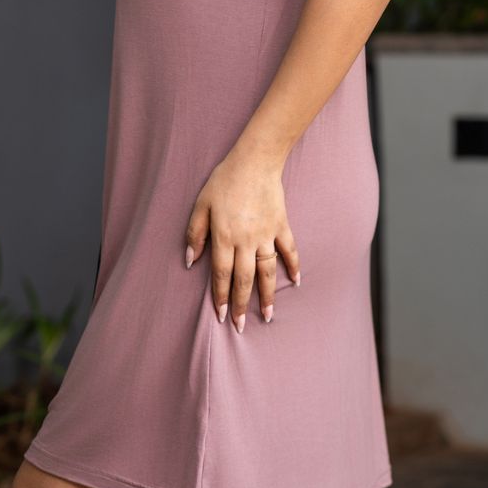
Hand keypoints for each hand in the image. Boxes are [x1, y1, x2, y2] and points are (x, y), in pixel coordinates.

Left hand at [184, 148, 300, 332]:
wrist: (255, 161)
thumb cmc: (224, 181)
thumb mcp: (201, 204)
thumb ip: (195, 233)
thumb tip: (191, 260)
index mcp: (224, 237)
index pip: (221, 275)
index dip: (220, 297)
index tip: (221, 315)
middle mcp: (246, 241)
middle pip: (244, 279)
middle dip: (241, 305)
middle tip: (241, 327)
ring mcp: (266, 234)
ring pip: (267, 272)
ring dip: (267, 296)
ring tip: (267, 316)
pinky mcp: (281, 225)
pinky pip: (289, 250)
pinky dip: (294, 266)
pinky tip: (296, 282)